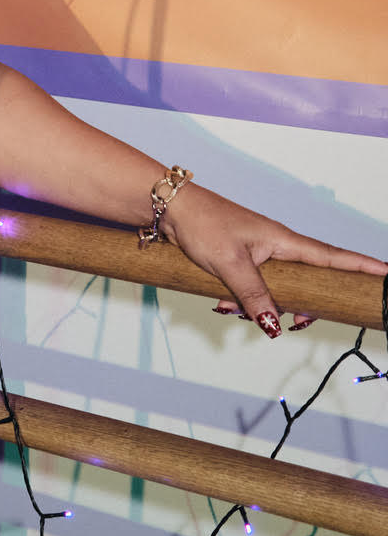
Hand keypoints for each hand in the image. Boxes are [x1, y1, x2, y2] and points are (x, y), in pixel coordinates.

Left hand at [162, 185, 385, 337]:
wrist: (169, 210)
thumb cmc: (202, 225)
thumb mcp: (230, 264)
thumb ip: (254, 296)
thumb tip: (274, 325)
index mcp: (284, 241)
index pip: (332, 256)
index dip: (361, 267)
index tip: (387, 275)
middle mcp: (278, 247)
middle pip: (308, 283)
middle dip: (300, 307)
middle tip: (294, 321)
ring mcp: (260, 254)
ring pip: (277, 291)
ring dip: (260, 306)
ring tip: (231, 306)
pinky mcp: (242, 261)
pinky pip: (254, 289)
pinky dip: (242, 301)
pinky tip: (223, 303)